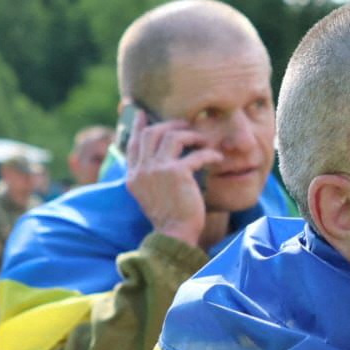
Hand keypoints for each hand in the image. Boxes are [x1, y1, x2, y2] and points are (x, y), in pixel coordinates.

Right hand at [124, 110, 225, 246]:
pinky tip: (217, 159)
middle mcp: (142, 170)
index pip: (132, 143)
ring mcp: (157, 170)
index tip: (142, 113)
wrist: (174, 235)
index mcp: (134, 176)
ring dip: (191, 135)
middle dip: (170, 125)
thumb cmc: (169, 218)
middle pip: (151, 133)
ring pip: (172, 136)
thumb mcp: (152, 195)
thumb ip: (151, 175)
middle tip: (186, 125)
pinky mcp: (176, 173)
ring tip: (203, 141)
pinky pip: (195, 154)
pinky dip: (208, 154)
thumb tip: (160, 157)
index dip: (137, 126)